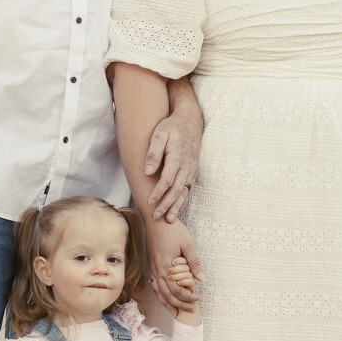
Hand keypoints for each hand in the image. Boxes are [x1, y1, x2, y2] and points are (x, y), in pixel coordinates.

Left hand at [145, 94, 201, 221]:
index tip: (149, 202)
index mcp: (177, 157)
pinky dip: (183, 201)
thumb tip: (148, 171)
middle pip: (177, 190)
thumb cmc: (171, 126)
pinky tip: (177, 209)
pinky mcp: (193, 171)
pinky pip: (189, 189)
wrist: (190, 120)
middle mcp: (187, 166)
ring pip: (185, 192)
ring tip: (169, 220)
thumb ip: (154, 152)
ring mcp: (192, 169)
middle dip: (166, 205)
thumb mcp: (159, 134)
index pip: (167, 180)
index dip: (158, 193)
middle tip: (156, 217)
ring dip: (176, 207)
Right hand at [147, 219, 203, 313]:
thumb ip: (194, 263)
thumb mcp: (188, 244)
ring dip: (168, 303)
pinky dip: (160, 294)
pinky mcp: (152, 264)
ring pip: (159, 292)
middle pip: (168, 294)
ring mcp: (153, 268)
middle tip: (191, 310)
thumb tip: (202, 278)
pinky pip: (154, 284)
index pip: (177, 289)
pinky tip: (165, 298)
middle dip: (180, 304)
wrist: (156, 219)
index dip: (187, 297)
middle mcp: (157, 269)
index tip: (197, 298)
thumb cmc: (172, 229)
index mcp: (166, 266)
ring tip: (176, 312)